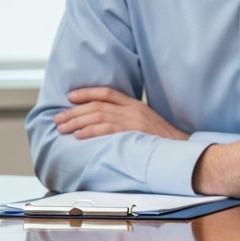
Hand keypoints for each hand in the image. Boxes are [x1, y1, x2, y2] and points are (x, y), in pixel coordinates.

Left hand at [54, 87, 186, 139]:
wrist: (180, 148)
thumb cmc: (162, 140)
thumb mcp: (145, 122)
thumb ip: (127, 118)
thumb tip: (104, 123)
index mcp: (135, 104)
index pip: (107, 93)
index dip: (86, 93)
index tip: (70, 97)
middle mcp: (133, 109)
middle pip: (97, 105)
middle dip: (74, 111)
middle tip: (58, 118)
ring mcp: (133, 120)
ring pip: (98, 116)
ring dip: (77, 122)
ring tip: (62, 128)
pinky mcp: (133, 132)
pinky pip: (107, 129)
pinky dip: (90, 131)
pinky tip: (78, 135)